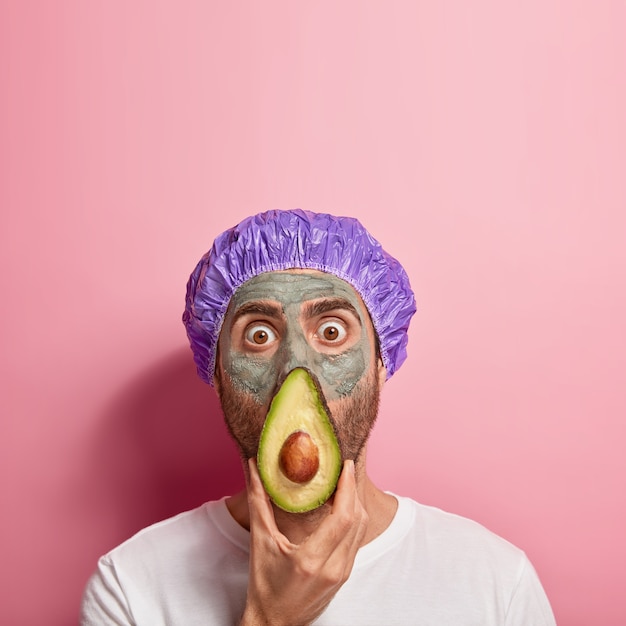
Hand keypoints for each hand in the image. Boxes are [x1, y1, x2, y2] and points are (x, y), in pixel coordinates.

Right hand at [239, 458, 367, 625]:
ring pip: (361, 529)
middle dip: (354, 489)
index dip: (348, 487)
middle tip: (346, 466)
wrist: (274, 624)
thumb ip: (258, 501)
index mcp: (311, 560)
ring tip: (345, 480)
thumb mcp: (260, 541)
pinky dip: (353, 517)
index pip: (343, 516)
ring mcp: (342, 573)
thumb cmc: (264, 586)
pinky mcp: (345, 575)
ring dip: (355, 502)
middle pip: (357, 519)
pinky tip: (343, 504)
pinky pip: (357, 539)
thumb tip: (253, 467)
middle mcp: (333, 568)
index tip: (346, 465)